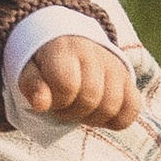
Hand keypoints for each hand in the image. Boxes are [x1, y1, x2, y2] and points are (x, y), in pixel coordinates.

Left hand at [18, 32, 141, 128]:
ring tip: (79, 108)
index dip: (56, 100)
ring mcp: (115, 66)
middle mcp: (94, 54)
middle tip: (63, 106)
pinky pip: (132, 109)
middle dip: (72, 112)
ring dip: (92, 118)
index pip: (67, 85)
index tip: (49, 98)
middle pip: (91, 98)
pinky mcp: (128, 78)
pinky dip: (116, 119)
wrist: (69, 42)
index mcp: (65, 49)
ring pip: (112, 107)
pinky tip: (98, 113)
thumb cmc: (45, 62)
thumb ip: (31, 85)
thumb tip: (40, 104)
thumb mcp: (28, 69)